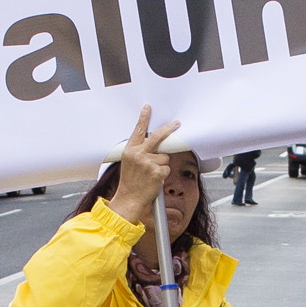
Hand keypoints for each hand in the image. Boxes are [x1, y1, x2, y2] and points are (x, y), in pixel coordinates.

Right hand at [107, 108, 182, 226]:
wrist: (129, 198)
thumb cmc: (130, 182)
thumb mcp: (129, 162)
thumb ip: (139, 151)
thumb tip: (155, 143)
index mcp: (130, 151)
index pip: (138, 131)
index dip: (143, 118)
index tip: (148, 108)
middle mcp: (139, 155)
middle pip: (157, 137)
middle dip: (168, 129)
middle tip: (177, 124)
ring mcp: (148, 163)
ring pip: (165, 157)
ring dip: (161, 165)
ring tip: (150, 173)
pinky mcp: (157, 172)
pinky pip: (167, 168)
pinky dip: (163, 174)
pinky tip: (154, 180)